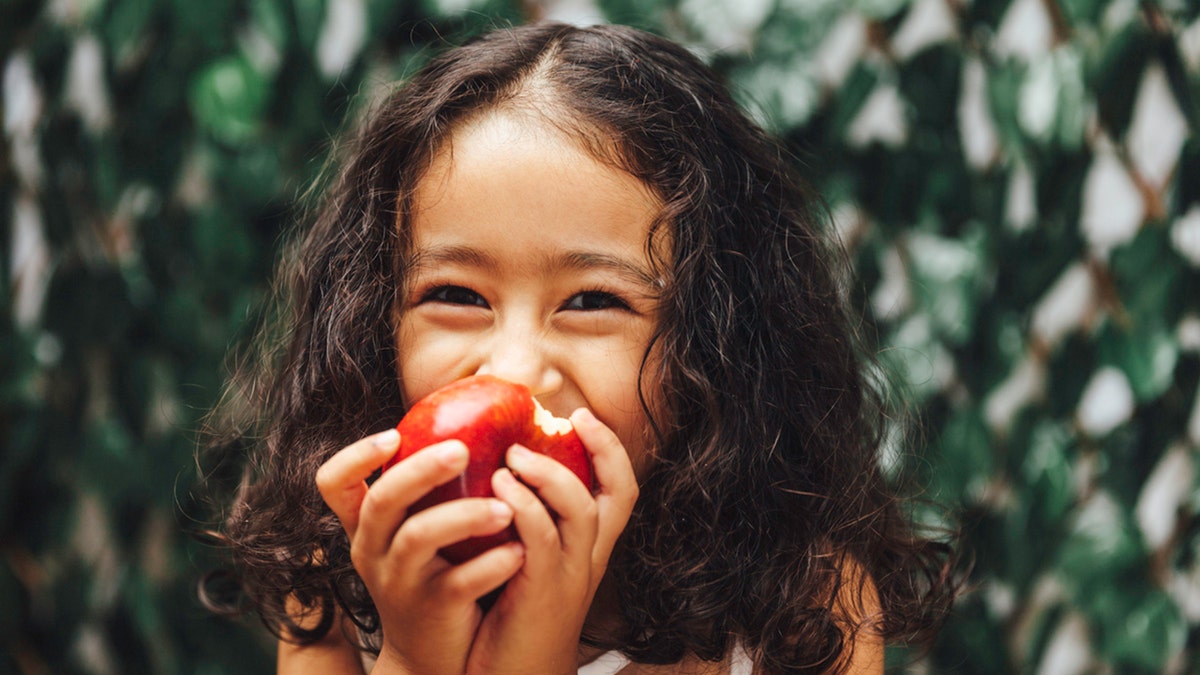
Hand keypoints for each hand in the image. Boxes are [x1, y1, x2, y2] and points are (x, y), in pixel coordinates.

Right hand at [315, 430, 525, 674]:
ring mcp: (399, 582)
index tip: (393, 434)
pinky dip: (492, 563)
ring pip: (419, 538)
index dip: (355, 455)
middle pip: (383, 500)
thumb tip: (470, 422)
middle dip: (421, 470)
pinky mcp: (432, 609)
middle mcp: (372, 550)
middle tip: (462, 450)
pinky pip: (460, 582)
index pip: (333, 483)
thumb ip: (424, 490)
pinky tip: (519, 551)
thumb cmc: (431, 572)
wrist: (430, 655)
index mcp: (365, 525)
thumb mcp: (412, 533)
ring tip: (506, 508)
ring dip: (465, 515)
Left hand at [465, 408, 639, 674]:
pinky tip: (497, 485)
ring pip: (582, 509)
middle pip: (618, 493)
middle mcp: (588, 561)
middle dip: (600, 447)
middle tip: (564, 418)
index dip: (611, 450)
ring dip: (549, 472)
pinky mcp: (541, 592)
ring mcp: (570, 577)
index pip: (620, 492)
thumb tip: (494, 470)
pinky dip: (523, 505)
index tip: (583, 417)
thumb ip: (520, 524)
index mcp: (587, 552)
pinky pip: (540, 537)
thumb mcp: (523, 566)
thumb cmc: (506, 622)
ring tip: (514, 453)